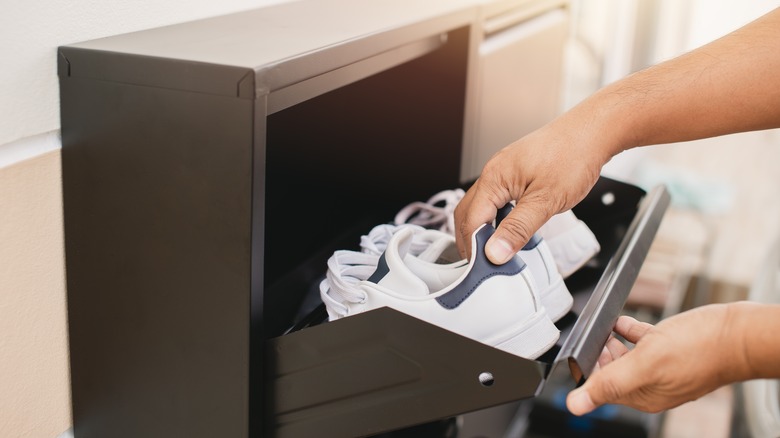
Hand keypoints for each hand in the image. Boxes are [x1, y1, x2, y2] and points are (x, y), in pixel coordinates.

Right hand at [454, 117, 608, 261]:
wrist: (592, 132)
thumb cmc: (573, 156)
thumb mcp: (546, 200)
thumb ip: (518, 228)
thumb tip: (495, 252)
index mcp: (494, 178)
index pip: (470, 221)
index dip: (473, 247)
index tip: (482, 269)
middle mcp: (493, 173)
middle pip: (468, 213)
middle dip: (470, 241)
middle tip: (482, 265)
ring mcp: (503, 172)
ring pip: (481, 207)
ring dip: (482, 230)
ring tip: (495, 251)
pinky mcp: (515, 173)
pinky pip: (495, 200)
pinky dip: (495, 219)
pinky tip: (508, 229)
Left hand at [566, 304, 750, 414]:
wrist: (740, 335)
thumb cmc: (700, 350)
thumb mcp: (645, 364)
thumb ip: (609, 383)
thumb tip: (575, 405)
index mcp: (644, 396)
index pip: (605, 389)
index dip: (592, 369)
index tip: (585, 351)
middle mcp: (654, 385)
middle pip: (615, 372)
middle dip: (602, 355)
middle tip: (594, 338)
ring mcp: (665, 367)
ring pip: (629, 357)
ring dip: (613, 343)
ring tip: (604, 329)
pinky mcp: (674, 349)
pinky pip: (644, 342)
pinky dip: (629, 332)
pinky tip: (622, 321)